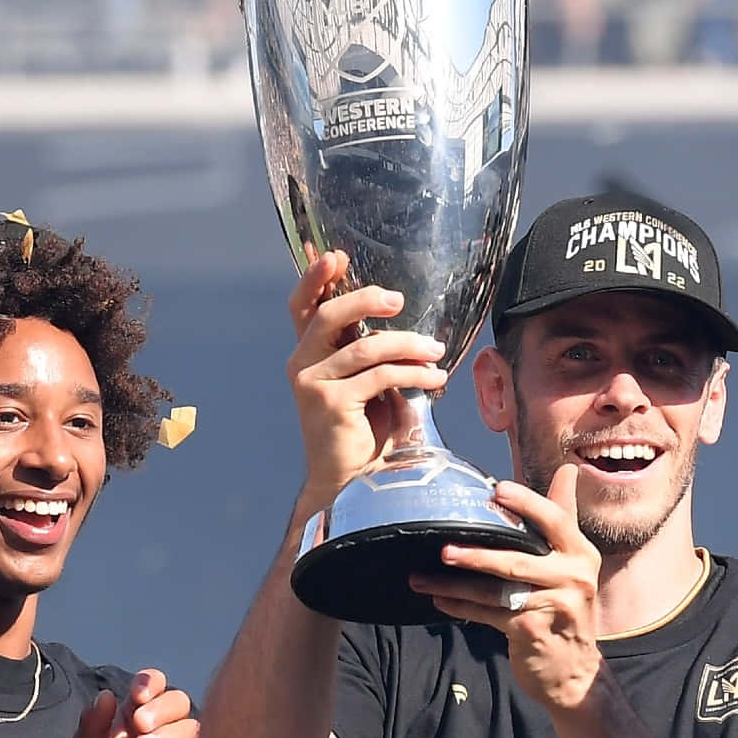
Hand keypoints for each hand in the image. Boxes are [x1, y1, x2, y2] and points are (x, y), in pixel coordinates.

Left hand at [67, 669, 198, 737]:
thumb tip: (106, 695)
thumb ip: (92, 725)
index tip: (139, 695)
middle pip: (178, 701)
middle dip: (162, 708)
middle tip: (141, 727)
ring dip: (173, 732)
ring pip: (193, 727)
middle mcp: (161, 728)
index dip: (151, 683)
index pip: (153, 685)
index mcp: (135, 716)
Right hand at [286, 250, 447, 508]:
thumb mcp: (366, 381)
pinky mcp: (331, 405)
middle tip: (398, 300)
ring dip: (409, 345)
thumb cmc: (364, 429)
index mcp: (308, 354)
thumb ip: (368, 350)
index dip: (314, 278)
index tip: (337, 256)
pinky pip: (381, 376)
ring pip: (366, 348)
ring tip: (436, 351)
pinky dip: (414, 373)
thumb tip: (399, 317)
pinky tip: (435, 378)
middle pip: (328, 316)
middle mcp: (302, 365)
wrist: (353, 481)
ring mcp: (313, 385)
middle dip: (365, 300)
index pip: (301, 307)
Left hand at [411, 465, 604, 710]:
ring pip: (496, 591)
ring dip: (455, 584)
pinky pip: (489, 615)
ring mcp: (554, 607)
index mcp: (581, 553)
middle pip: (517, 560)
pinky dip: (461, 607)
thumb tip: (568, 469)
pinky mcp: (532, 632)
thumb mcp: (573, 562)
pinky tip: (438, 599)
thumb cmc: (565, 607)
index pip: (556, 520)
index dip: (527, 503)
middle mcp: (573, 577)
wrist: (574, 671)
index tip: (497, 490)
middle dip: (476, 554)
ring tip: (422, 577)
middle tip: (443, 548)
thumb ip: (564, 517)